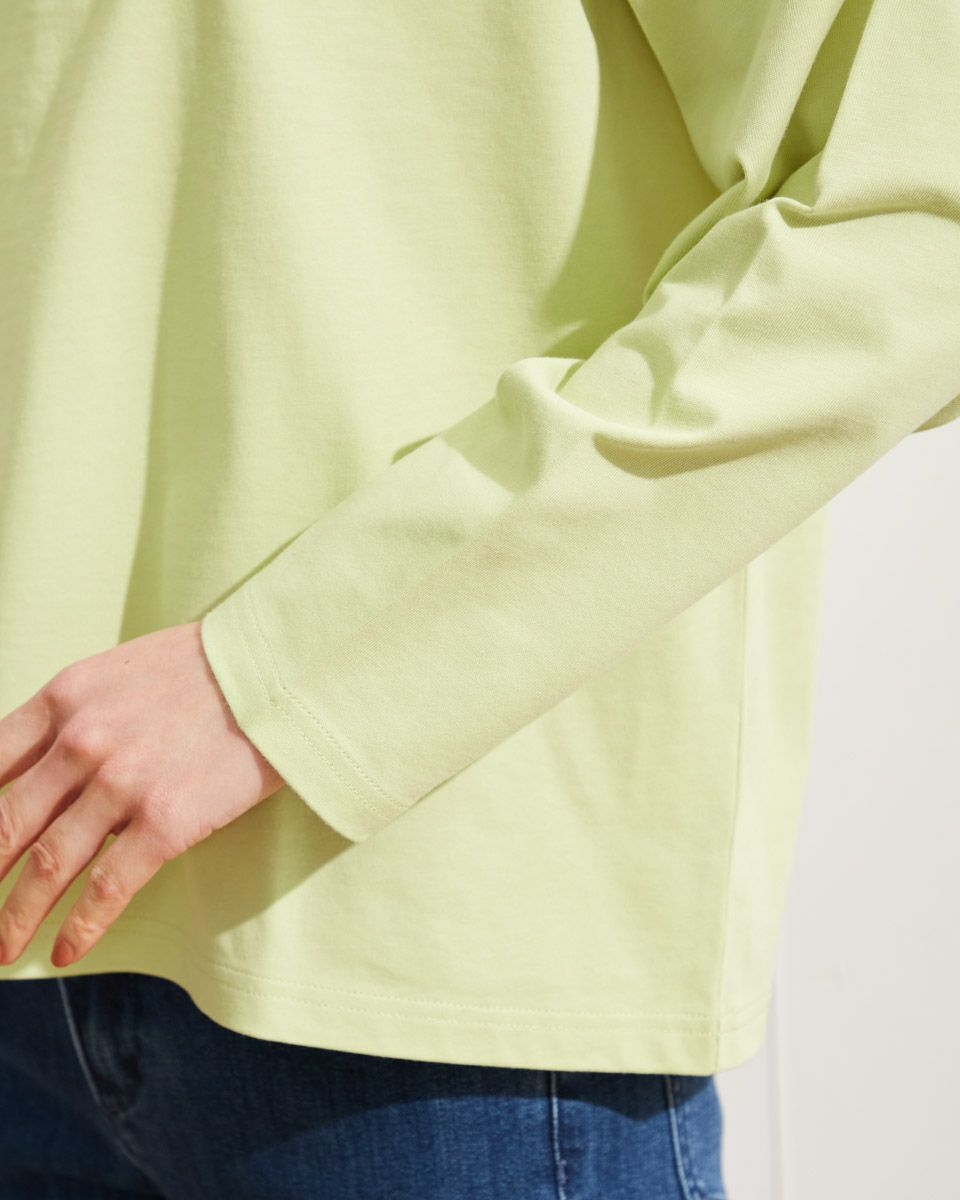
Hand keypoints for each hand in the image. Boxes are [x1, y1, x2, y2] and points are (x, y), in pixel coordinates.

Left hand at [0, 620, 285, 967]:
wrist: (279, 670)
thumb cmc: (208, 667)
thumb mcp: (122, 670)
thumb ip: (78, 714)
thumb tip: (48, 768)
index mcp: (65, 698)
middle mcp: (82, 742)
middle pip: (7, 823)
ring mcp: (122, 784)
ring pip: (47, 865)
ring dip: (16, 915)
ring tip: (5, 948)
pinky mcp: (167, 821)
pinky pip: (107, 887)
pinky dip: (80, 927)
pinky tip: (66, 952)